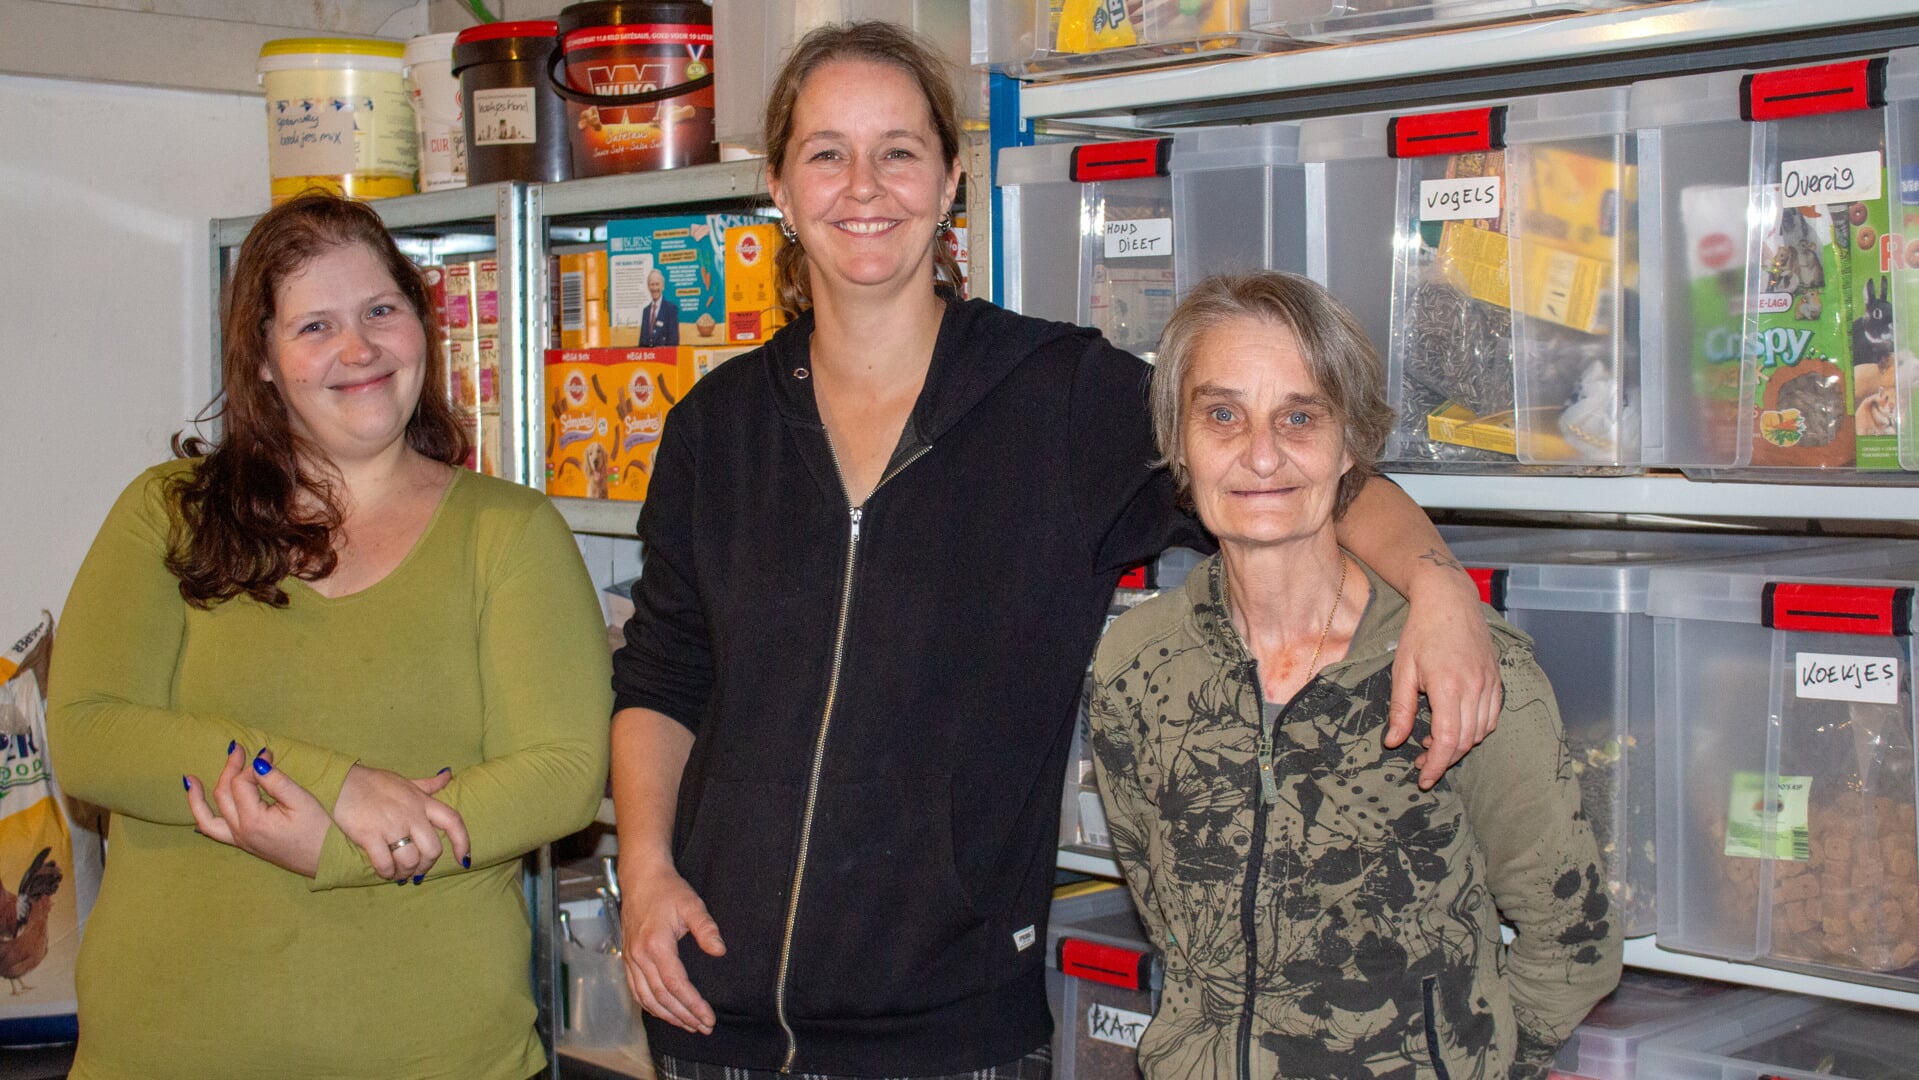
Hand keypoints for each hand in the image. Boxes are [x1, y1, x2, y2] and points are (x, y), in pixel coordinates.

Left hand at [185, 745, 326, 877]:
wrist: (326, 859)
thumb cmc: (318, 830)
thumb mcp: (301, 800)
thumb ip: (276, 780)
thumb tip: (258, 762)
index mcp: (253, 820)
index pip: (242, 783)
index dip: (253, 765)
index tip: (269, 752)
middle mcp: (240, 832)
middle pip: (223, 794)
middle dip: (230, 768)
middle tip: (237, 748)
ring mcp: (240, 840)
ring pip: (208, 817)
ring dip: (197, 797)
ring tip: (189, 780)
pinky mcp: (244, 843)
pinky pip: (214, 830)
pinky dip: (203, 817)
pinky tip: (200, 808)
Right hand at [332, 764, 470, 881]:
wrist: (341, 782)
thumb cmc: (374, 782)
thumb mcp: (405, 780)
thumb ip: (428, 784)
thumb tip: (448, 774)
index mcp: (422, 801)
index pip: (453, 822)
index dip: (462, 842)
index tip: (463, 859)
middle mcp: (411, 814)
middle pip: (432, 849)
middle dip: (427, 865)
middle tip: (417, 871)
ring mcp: (391, 825)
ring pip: (410, 860)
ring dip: (406, 872)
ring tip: (400, 874)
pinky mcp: (369, 835)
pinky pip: (385, 863)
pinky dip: (387, 872)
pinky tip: (385, 872)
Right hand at [619, 858, 724, 1033]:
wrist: (641, 878)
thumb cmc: (668, 890)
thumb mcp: (692, 904)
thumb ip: (706, 929)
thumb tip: (719, 951)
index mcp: (656, 944)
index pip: (675, 984)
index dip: (693, 1004)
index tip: (708, 1017)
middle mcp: (639, 955)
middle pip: (662, 996)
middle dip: (684, 1016)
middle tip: (704, 1027)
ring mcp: (630, 958)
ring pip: (647, 997)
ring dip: (668, 1015)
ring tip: (688, 1025)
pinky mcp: (627, 957)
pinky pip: (636, 989)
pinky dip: (649, 1006)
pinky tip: (663, 1013)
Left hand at [1387, 567, 1500, 788]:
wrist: (1450, 601)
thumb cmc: (1421, 633)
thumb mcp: (1402, 670)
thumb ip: (1400, 709)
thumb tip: (1393, 743)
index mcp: (1448, 687)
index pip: (1448, 740)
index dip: (1436, 765)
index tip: (1423, 779)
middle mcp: (1475, 688)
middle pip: (1466, 741)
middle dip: (1445, 759)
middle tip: (1422, 765)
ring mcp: (1490, 684)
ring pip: (1481, 732)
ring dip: (1460, 746)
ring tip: (1434, 745)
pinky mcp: (1497, 680)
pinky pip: (1491, 717)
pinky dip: (1476, 731)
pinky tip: (1456, 728)